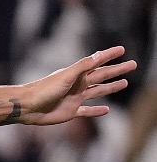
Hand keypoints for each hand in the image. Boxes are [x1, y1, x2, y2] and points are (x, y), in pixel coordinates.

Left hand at [19, 47, 136, 124]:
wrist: (28, 107)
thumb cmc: (44, 89)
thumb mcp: (65, 76)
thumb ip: (82, 67)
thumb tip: (98, 56)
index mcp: (77, 74)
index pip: (97, 62)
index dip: (109, 55)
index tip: (122, 49)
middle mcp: (78, 85)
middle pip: (102, 76)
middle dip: (117, 70)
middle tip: (133, 64)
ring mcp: (75, 98)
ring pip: (98, 92)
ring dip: (111, 88)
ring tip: (125, 83)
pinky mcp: (71, 111)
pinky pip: (87, 111)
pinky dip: (97, 111)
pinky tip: (107, 110)